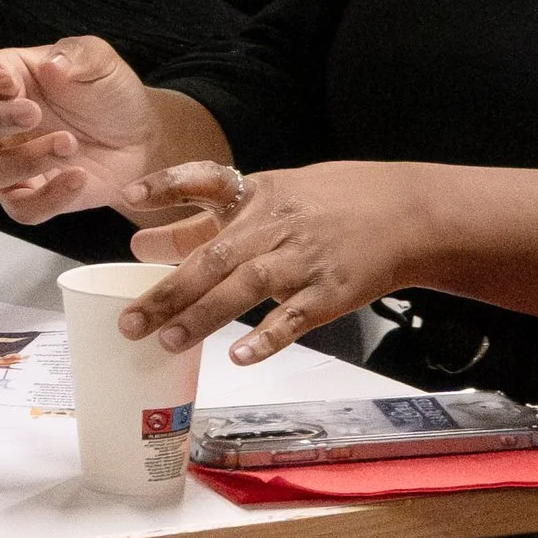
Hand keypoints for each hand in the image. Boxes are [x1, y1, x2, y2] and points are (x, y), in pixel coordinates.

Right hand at [0, 35, 163, 222]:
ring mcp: (8, 161)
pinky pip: (19, 208)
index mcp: (3, 79)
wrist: (142, 139)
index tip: (9, 84)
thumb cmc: (110, 95)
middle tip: (33, 114)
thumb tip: (51, 66)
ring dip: (20, 160)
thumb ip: (78, 55)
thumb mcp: (101, 61)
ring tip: (68, 145)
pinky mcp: (30, 195)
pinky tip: (79, 177)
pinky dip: (48, 197)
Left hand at [120, 158, 437, 360]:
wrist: (407, 214)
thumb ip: (212, 219)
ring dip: (203, 316)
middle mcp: (275, 225)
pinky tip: (239, 356)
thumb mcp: (274, 193)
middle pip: (213, 257)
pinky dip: (267, 338)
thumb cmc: (333, 203)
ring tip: (166, 340)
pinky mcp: (330, 293)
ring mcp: (303, 259)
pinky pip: (293, 318)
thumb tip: (149, 243)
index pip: (205, 181)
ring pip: (245, 288)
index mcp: (257, 193)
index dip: (167, 186)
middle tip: (130, 321)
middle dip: (168, 291)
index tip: (130, 195)